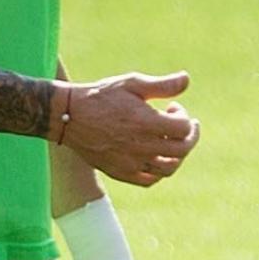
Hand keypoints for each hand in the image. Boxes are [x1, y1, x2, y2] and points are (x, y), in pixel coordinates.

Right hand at [58, 71, 199, 187]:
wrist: (69, 116)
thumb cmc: (101, 96)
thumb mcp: (132, 83)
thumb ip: (162, 85)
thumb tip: (187, 79)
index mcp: (146, 123)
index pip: (183, 128)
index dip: (184, 117)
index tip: (172, 108)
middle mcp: (142, 146)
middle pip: (182, 150)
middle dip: (189, 136)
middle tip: (185, 126)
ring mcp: (131, 162)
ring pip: (169, 168)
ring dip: (178, 155)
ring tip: (173, 142)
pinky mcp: (120, 172)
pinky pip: (149, 180)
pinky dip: (159, 172)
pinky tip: (157, 158)